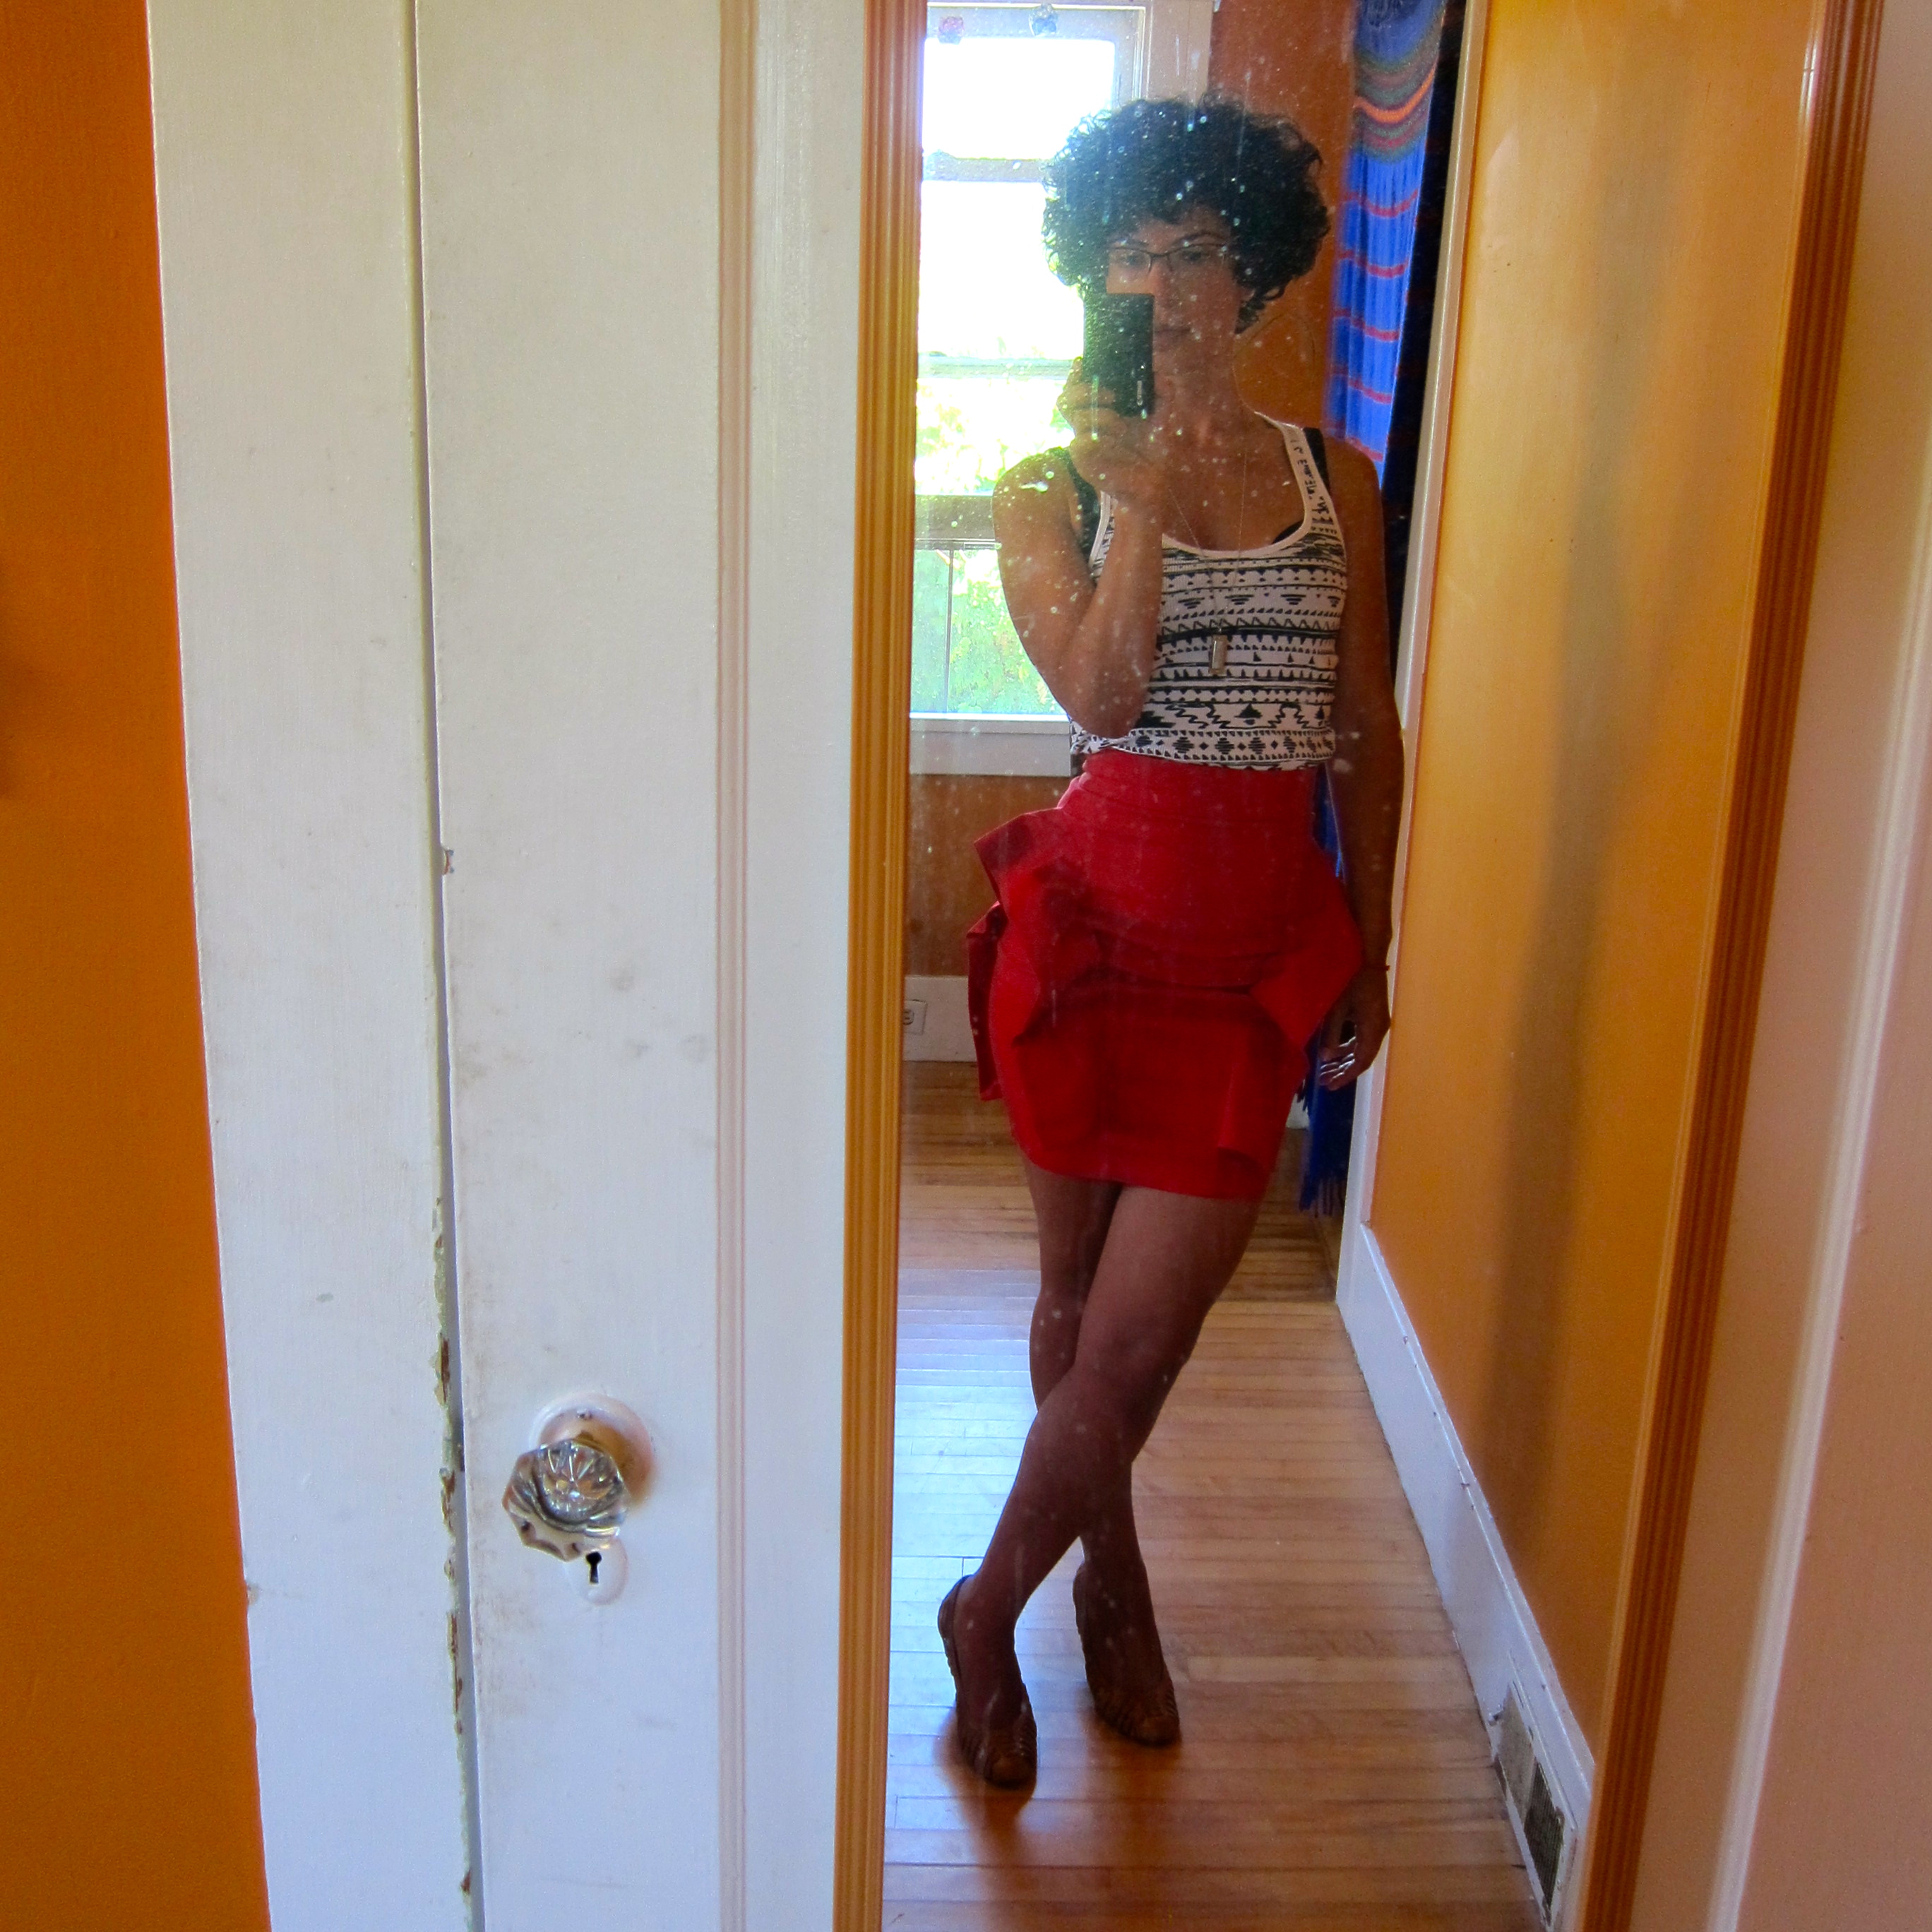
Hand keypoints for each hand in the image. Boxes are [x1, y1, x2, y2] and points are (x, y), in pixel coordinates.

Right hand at [1057, 362, 1164, 519]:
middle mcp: (1087, 425)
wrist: (1155, 479)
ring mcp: (1083, 443)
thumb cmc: (1154, 447)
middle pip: (1064, 399)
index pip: (1075, 387)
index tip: (1083, 363)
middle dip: (1083, 390)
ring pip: (1074, 417)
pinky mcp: (1083, 461)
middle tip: (1112, 396)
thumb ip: (1160, 387)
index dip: (1075, 374)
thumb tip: (1156, 365)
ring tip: (1121, 424)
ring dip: (1100, 415)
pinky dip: (1097, 436)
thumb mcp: (1162, 411)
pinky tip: (1115, 439)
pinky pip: (1079, 442)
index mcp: (1099, 410)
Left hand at [1314, 963, 1389, 1090]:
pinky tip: (1335, 1053)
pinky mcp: (1374, 1017)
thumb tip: (1326, 1058)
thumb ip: (1332, 1034)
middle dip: (1343, 1071)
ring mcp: (1378, 1024)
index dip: (1345, 1076)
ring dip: (1345, 1060)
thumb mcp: (1337, 1008)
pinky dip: (1349, 1048)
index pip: (1360, 1062)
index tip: (1330, 1086)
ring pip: (1362, 1050)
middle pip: (1362, 1059)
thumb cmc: (1351, 980)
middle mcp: (1379, 1030)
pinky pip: (1363, 1039)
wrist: (1368, 958)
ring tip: (1326, 1070)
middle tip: (1324, 1081)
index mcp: (1372, 1030)